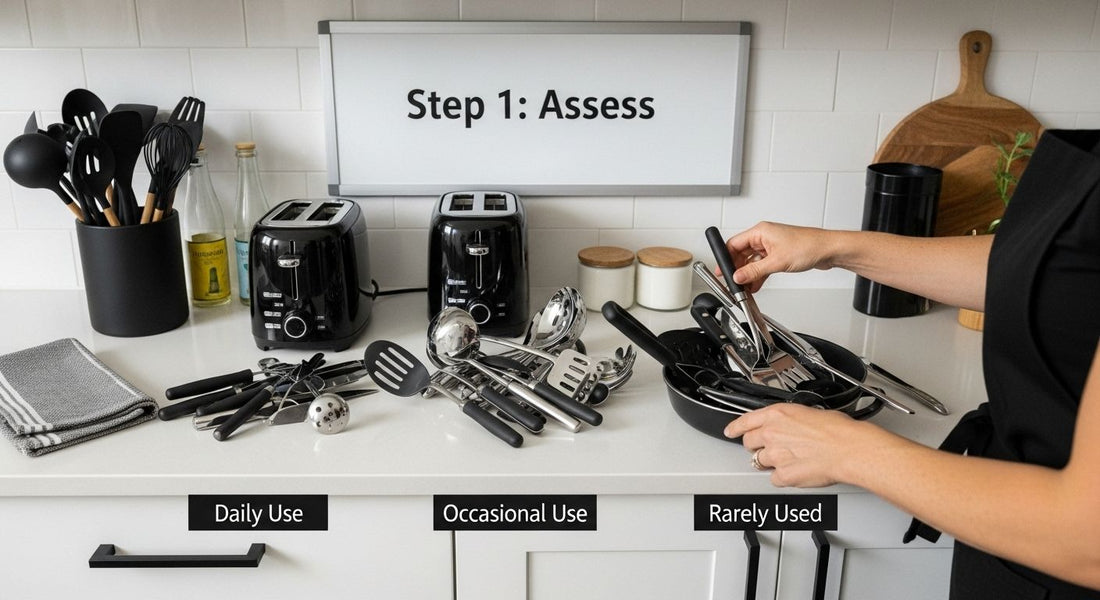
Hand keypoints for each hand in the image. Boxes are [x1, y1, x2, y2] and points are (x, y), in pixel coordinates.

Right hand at [722, 222, 837, 292]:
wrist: (828, 250)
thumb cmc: (808, 246)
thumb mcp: (776, 262)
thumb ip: (754, 271)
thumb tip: (738, 277)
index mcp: (761, 232)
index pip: (734, 244)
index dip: (726, 259)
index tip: (722, 272)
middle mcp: (765, 237)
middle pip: (741, 253)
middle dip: (737, 269)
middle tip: (734, 283)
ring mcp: (772, 245)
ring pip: (752, 261)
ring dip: (749, 274)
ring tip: (745, 287)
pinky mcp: (779, 254)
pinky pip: (763, 265)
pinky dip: (759, 275)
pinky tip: (756, 285)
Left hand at [724, 404, 872, 487]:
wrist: (848, 448)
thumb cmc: (837, 430)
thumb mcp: (809, 412)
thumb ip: (792, 420)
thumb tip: (792, 426)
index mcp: (777, 415)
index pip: (745, 421)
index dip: (735, 428)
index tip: (730, 431)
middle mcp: (771, 434)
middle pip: (749, 443)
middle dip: (756, 446)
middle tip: (770, 448)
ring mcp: (774, 456)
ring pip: (759, 462)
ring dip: (769, 462)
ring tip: (787, 460)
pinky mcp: (783, 475)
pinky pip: (774, 479)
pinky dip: (783, 478)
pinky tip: (795, 472)